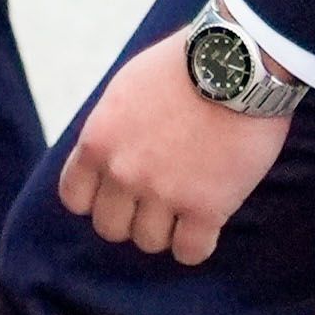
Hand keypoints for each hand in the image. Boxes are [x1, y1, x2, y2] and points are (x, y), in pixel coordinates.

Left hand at [55, 31, 293, 262]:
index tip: (120, 192)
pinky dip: (196, 245)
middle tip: (158, 201)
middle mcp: (124, 172)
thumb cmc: (187, 64)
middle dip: (132, 217)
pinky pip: (189, 252)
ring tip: (187, 210)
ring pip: (149, 242)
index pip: (75, 197)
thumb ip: (113, 126)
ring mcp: (164, 193)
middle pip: (111, 227)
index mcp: (99, 141)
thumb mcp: (127, 86)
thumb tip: (111, 149)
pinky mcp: (206, 206)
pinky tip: (208, 226)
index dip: (98, 198)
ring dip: (166, 230)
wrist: (239, 63)